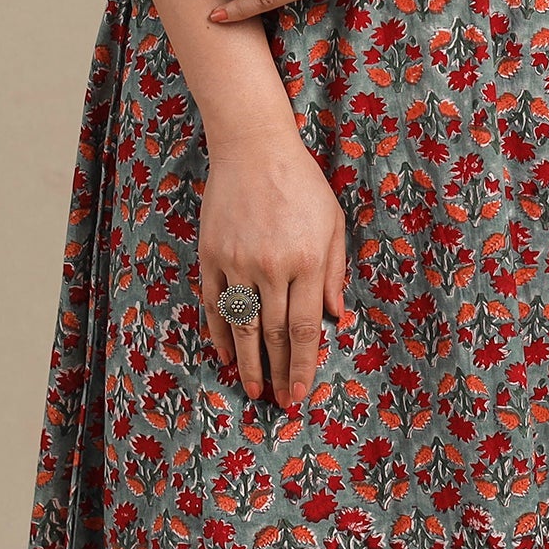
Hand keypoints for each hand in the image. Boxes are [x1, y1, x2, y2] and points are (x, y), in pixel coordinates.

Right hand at [199, 128, 348, 406]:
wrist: (253, 146)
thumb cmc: (300, 181)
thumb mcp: (332, 220)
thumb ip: (335, 270)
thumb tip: (336, 317)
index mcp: (308, 260)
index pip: (305, 328)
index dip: (304, 365)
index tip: (301, 393)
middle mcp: (273, 267)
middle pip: (274, 335)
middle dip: (280, 373)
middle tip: (281, 402)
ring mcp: (238, 262)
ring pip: (243, 327)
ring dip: (249, 364)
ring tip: (254, 389)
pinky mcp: (212, 255)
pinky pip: (216, 305)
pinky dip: (220, 333)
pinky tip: (226, 354)